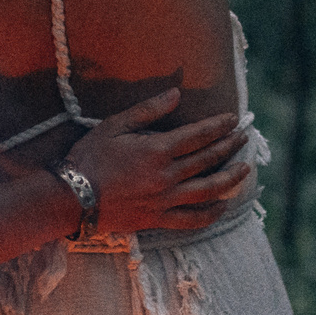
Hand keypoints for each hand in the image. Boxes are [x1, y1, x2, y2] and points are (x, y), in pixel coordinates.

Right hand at [61, 88, 258, 234]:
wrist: (72, 198)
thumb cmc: (89, 158)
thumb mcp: (115, 125)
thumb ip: (148, 110)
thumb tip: (175, 94)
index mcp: (158, 150)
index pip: (199, 135)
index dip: (219, 126)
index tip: (233, 119)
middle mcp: (167, 176)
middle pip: (208, 160)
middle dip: (229, 147)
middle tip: (243, 137)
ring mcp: (165, 201)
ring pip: (208, 190)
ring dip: (230, 178)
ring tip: (244, 169)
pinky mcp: (158, 220)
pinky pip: (193, 220)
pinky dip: (212, 214)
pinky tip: (223, 206)